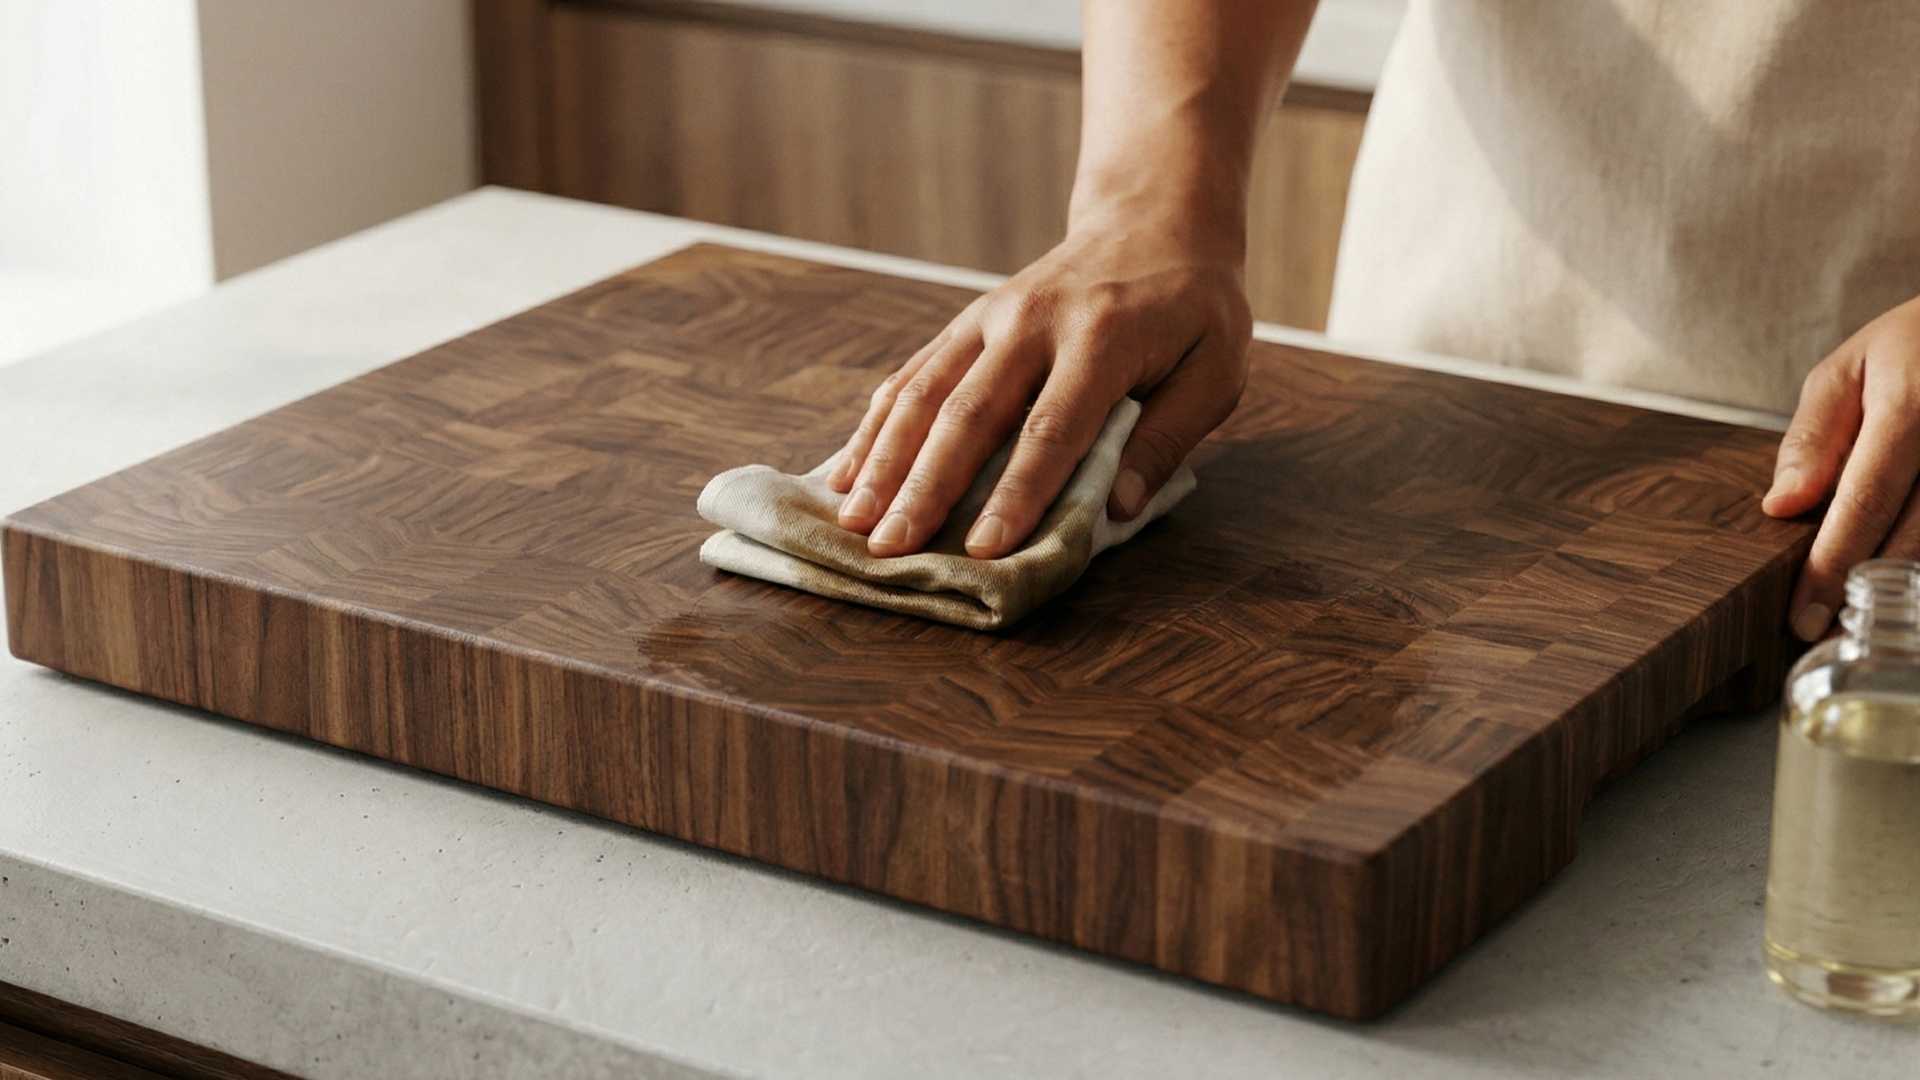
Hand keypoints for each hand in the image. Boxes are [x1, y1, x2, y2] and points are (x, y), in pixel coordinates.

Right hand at [827, 211, 1251, 558]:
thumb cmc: (1194, 310)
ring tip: (853, 521)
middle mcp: (1032, 322)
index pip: (1052, 428)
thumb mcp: (1216, 370)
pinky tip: (845, 474)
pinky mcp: (967, 323)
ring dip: (884, 460)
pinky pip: (912, 376)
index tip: (985, 550)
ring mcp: (989, 317)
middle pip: (968, 413)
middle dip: (925, 487)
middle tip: (892, 548)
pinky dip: (875, 427)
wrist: (1154, 219)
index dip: (1017, 492)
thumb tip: (1116, 509)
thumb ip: (1167, 438)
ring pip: (924, 393)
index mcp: (1101, 338)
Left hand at [1763, 294, 1919, 639]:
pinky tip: (1896, 589)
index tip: (1803, 616)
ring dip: (1901, 589)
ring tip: (1856, 622)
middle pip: (1913, 539)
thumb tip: (1783, 505)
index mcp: (1913, 409)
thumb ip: (1813, 437)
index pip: (1865, 502)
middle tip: (1822, 633)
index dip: (1833, 565)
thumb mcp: (1848, 369)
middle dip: (1864, 593)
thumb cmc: (1912, 348)